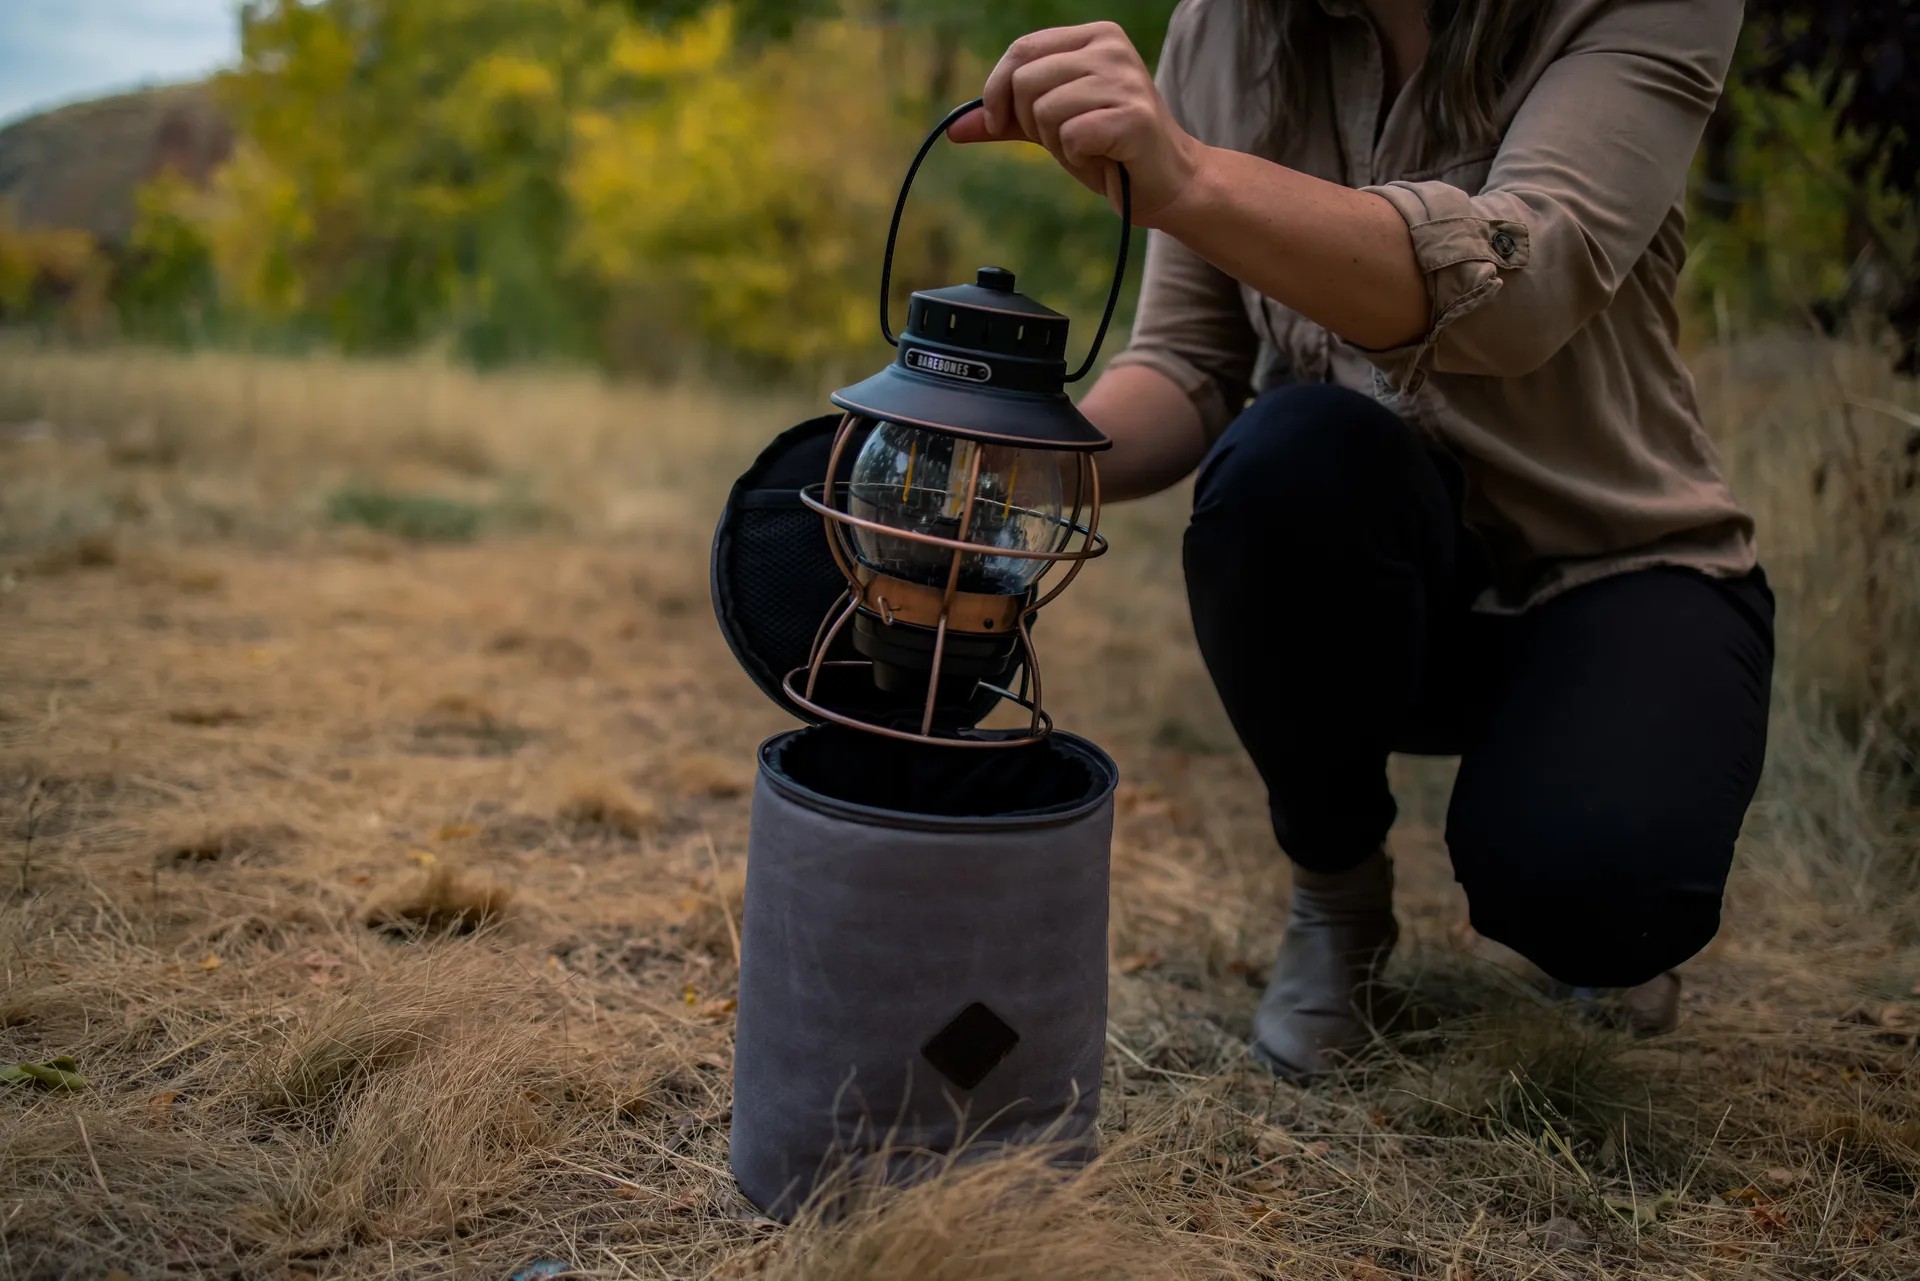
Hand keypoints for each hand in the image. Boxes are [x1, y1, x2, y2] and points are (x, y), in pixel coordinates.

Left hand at [946, 22, 1204, 226]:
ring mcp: (1125, 79)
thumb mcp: (1051, 127)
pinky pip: (1072, 136)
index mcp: (1094, 37)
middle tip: (1068, 140)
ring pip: (1046, 111)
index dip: (997, 90)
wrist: (1166, 183)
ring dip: (1059, 145)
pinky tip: (1104, 159)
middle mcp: (1111, 48)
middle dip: (1032, 124)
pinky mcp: (1134, 116)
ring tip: (1091, 149)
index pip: (1021, 50)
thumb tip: (954, 128)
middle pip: (1026, 81)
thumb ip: (1006, 121)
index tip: (1000, 124)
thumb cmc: (1108, 150)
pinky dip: (1079, 158)